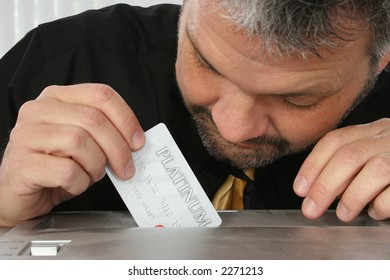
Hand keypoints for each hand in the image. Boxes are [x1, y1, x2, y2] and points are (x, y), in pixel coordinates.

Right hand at [0, 84, 144, 226]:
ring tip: (91, 175)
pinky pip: (66, 170)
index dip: (126, 119)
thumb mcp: (83, 141)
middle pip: (94, 120)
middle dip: (118, 148)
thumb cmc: (54, 165)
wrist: (19, 193)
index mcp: (58, 98)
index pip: (101, 94)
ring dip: (96, 165)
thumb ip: (103, 133)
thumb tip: (135, 142)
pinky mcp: (22, 163)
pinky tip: (74, 185)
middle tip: (125, 168)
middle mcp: (39, 110)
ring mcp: (26, 135)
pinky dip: (80, 183)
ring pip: (80, 142)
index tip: (138, 142)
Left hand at [294, 118, 389, 221]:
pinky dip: (382, 205)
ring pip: (375, 170)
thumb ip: (351, 165)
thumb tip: (316, 188)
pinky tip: (376, 211)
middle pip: (349, 155)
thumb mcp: (375, 154)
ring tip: (343, 214)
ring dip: (352, 197)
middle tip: (311, 209)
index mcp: (376, 129)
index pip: (336, 140)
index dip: (313, 165)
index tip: (299, 188)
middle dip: (324, 186)